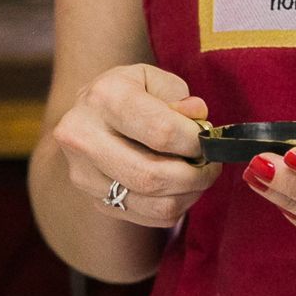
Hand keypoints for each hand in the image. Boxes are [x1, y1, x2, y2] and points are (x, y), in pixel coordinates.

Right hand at [52, 63, 220, 227]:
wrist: (90, 112)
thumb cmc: (131, 91)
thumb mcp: (155, 79)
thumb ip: (180, 98)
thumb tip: (199, 122)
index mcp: (105, 97)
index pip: (162, 131)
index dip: (195, 141)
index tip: (209, 140)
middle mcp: (84, 137)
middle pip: (152, 175)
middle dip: (195, 175)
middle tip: (211, 164)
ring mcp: (83, 175)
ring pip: (153, 203)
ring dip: (189, 194)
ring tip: (198, 175)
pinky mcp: (94, 200)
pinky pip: (148, 216)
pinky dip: (174, 206)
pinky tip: (179, 186)